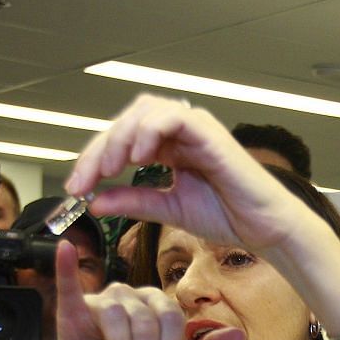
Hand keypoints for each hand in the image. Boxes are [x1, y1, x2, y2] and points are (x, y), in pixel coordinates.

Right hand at [51, 238, 242, 339]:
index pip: (172, 320)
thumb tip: (240, 335)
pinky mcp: (75, 309)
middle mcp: (133, 296)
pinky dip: (66, 267)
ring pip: (118, 319)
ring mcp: (105, 299)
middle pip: (146, 322)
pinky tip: (65, 250)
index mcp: (159, 305)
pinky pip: (70, 284)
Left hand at [66, 95, 306, 256]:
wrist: (262, 227)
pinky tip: (138, 158)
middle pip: (127, 121)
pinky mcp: (208, 131)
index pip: (122, 140)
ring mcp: (194, 127)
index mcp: (168, 146)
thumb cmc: (228, 216)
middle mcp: (179, 131)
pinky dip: (149, 132)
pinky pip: (172, 117)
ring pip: (144, 111)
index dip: (94, 160)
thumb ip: (133, 202)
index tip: (76, 188)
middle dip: (99, 149)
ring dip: (120, 138)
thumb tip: (95, 202)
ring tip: (110, 168)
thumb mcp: (168, 210)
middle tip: (84, 179)